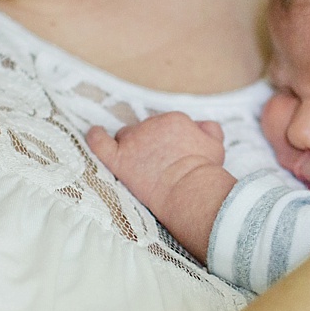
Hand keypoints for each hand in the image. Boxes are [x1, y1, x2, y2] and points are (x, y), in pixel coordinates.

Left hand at [85, 113, 225, 213]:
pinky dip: (95, 137)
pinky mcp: (119, 158)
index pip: (165, 126)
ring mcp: (133, 140)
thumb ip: (209, 130)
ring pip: (125, 137)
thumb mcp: (215, 146)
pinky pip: (100, 142)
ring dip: (130, 147)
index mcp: (173, 120)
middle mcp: (151, 124)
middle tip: (158, 166)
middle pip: (145, 130)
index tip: (172, 157)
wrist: (189, 190)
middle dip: (150, 145)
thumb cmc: (204, 172)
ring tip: (138, 165)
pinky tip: (94, 134)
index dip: (168, 142)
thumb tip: (202, 125)